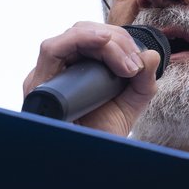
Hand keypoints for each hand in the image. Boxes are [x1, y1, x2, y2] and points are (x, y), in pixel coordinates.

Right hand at [21, 22, 159, 134]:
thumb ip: (144, 78)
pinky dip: (80, 39)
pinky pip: (51, 49)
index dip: (119, 39)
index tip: (138, 60)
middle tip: (133, 64)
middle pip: (81, 31)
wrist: (93, 157)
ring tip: (125, 63)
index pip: (92, 36)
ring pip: (70, 36)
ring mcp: (46, 75)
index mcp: (77, 68)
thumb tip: (151, 54)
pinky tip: (103, 42)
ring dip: (104, 41)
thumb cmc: (105, 131)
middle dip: (115, 40)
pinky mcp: (38, 83)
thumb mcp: (132, 101)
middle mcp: (58, 69)